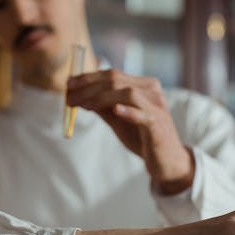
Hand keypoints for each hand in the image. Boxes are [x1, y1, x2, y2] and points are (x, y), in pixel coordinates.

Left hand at [66, 69, 193, 193]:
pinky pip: (142, 115)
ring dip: (100, 97)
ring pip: (127, 92)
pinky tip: (115, 110)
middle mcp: (151, 91)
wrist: (166, 161)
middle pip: (116, 79)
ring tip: (83, 106)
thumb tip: (79, 96)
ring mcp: (156, 107)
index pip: (112, 74)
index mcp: (142, 85)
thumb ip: (102, 107)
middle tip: (68, 96)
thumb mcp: (118, 120)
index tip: (68, 84)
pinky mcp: (157, 125)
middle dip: (88, 87)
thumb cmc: (143, 138)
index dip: (88, 77)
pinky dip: (128, 111)